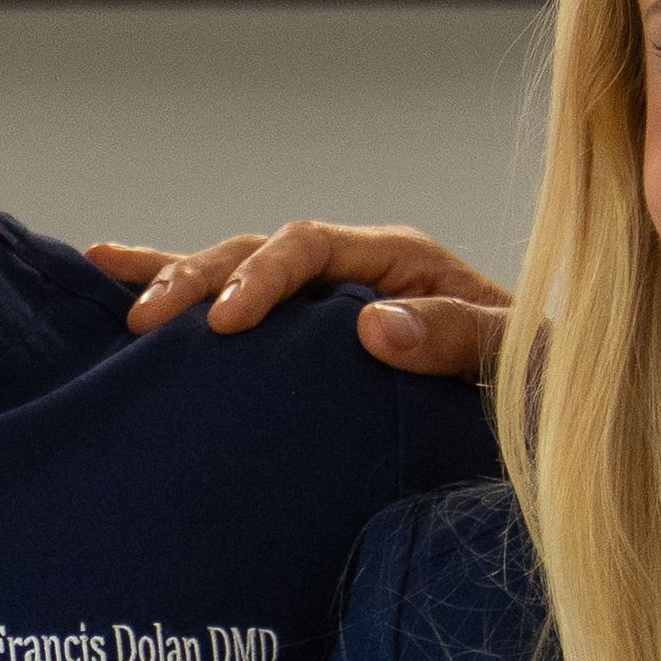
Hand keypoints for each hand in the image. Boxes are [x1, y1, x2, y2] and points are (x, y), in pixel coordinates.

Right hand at [90, 221, 504, 381]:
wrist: (547, 411)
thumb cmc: (540, 383)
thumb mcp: (519, 358)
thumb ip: (458, 336)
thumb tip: (373, 324)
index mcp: (399, 262)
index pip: (310, 248)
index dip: (261, 279)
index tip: (224, 325)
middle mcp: (352, 273)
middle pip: (257, 253)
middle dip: (197, 279)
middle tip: (148, 322)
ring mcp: (324, 307)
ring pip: (234, 275)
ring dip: (173, 280)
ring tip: (113, 289)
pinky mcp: (306, 346)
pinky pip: (237, 312)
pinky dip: (180, 295)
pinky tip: (114, 284)